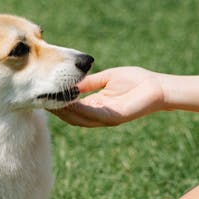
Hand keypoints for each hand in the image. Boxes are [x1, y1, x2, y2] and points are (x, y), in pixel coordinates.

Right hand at [52, 66, 166, 126]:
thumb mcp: (107, 79)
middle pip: (72, 117)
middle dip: (55, 109)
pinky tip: (69, 101)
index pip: (72, 107)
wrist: (158, 87)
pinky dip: (80, 108)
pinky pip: (93, 114)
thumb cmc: (137, 81)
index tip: (42, 92)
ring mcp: (106, 119)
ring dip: (64, 111)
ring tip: (49, 101)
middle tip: (39, 99)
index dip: (57, 102)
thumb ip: (90, 82)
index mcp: (97, 106)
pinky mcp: (115, 117)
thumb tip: (72, 80)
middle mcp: (99, 116)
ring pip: (79, 118)